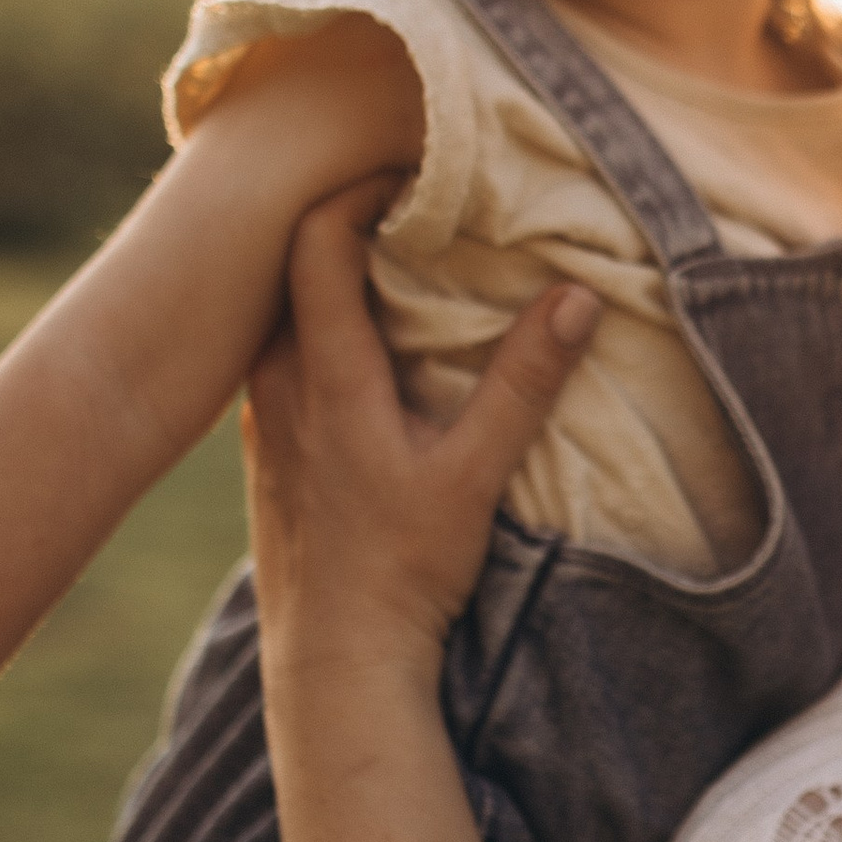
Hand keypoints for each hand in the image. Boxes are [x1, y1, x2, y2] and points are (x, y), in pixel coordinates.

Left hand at [241, 191, 599, 679]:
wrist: (333, 661)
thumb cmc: (400, 569)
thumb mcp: (474, 474)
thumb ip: (524, 382)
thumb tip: (577, 295)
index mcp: (324, 374)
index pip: (315, 239)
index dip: (357, 191)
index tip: (413, 180)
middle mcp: (277, 384)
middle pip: (290, 263)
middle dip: (348, 224)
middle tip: (413, 209)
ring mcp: (265, 419)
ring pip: (283, 313)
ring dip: (334, 280)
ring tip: (398, 271)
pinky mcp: (269, 453)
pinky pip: (282, 359)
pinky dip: (321, 332)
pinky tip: (371, 354)